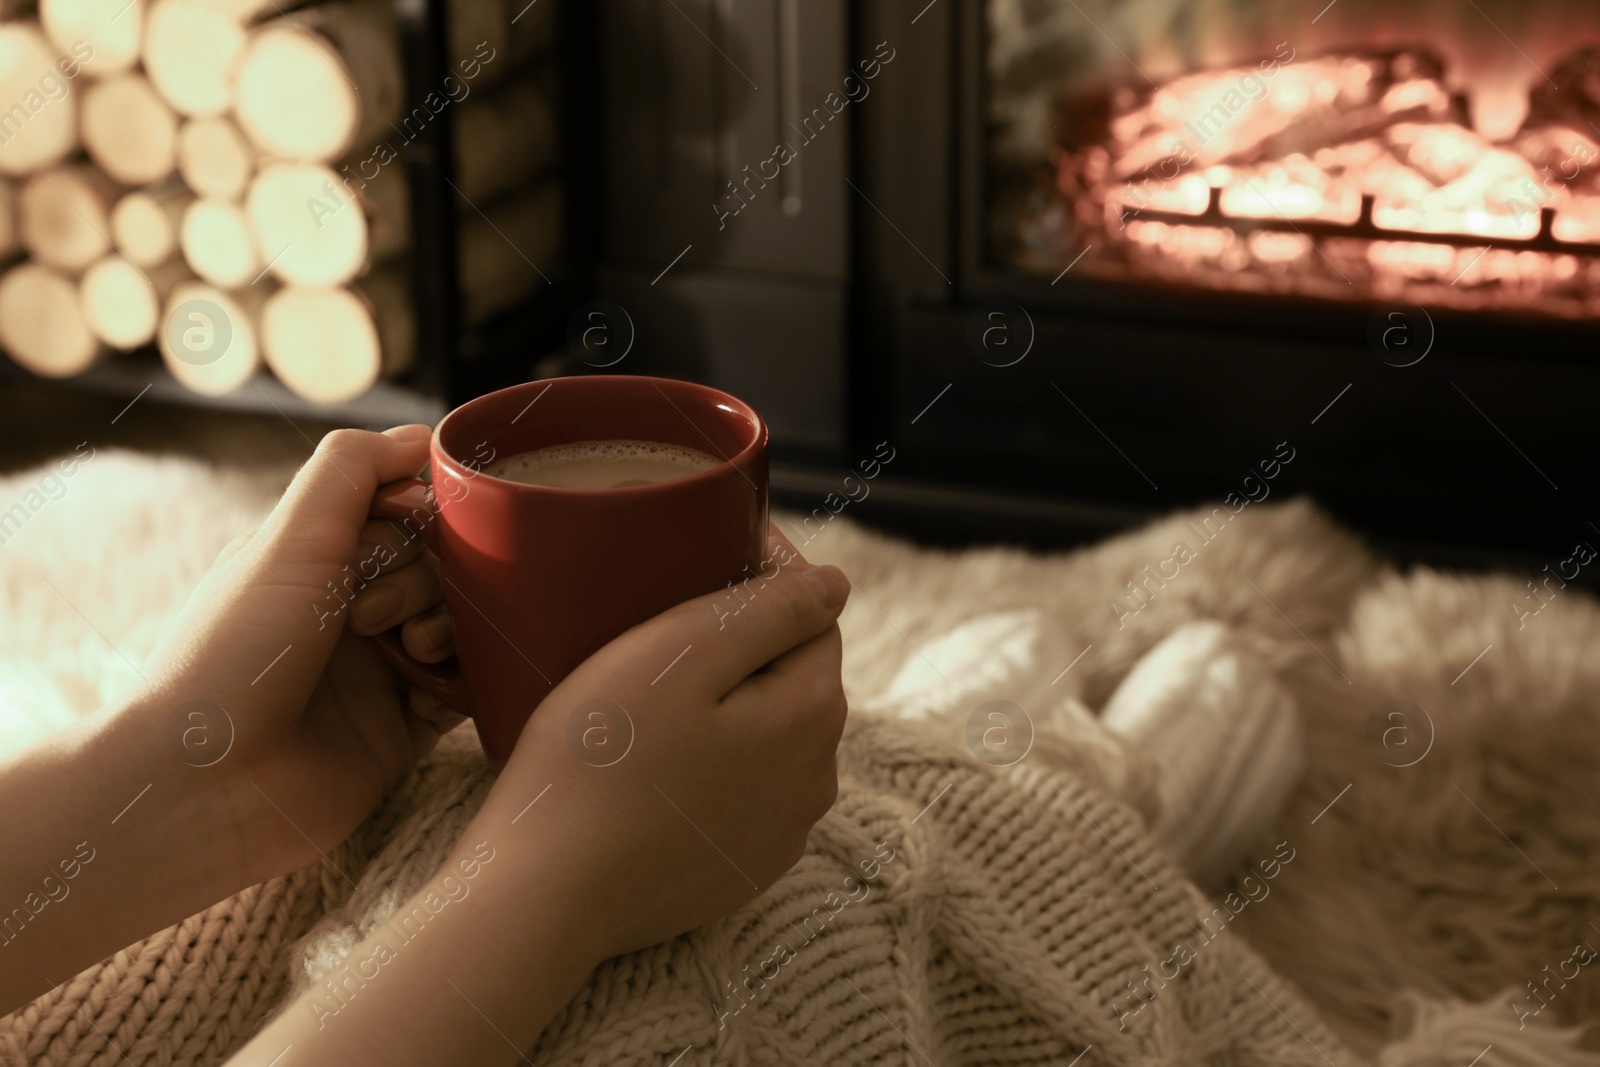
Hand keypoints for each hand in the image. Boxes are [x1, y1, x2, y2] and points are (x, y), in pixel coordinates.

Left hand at [134, 426, 466, 887]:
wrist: (205, 787)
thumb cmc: (233, 655)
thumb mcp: (287, 541)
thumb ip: (350, 470)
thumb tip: (422, 435)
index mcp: (317, 559)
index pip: (407, 510)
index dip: (422, 515)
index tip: (411, 531)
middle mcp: (351, 610)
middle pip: (442, 565)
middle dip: (429, 578)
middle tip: (374, 617)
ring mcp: (380, 670)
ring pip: (462, 623)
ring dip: (451, 628)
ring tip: (411, 653)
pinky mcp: (404, 728)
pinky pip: (468, 691)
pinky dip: (466, 683)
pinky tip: (432, 691)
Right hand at [489, 528, 850, 965]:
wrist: (543, 896)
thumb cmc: (598, 761)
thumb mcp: (679, 653)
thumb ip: (768, 609)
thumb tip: (834, 584)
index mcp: (812, 716)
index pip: (813, 616)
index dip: (765, 574)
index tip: (709, 545)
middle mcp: (815, 781)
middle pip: (793, 676)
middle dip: (747, 638)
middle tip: (667, 608)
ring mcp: (778, 834)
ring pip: (767, 735)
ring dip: (729, 702)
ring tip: (655, 681)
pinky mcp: (735, 869)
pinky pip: (738, 791)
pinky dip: (709, 761)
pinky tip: (654, 755)